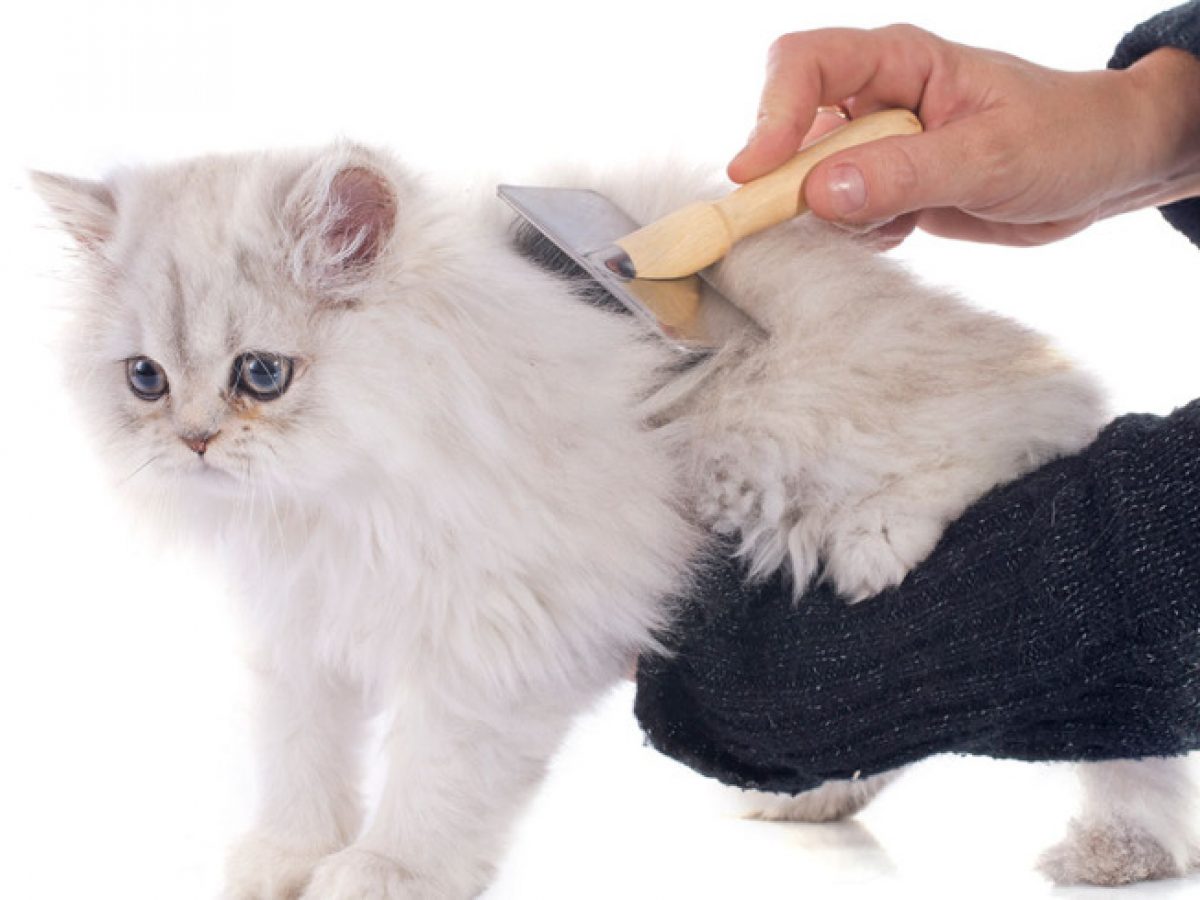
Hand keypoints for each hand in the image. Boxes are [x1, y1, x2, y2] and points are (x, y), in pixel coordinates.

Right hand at [729, 25, 1199, 245]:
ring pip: (809, 186)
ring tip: (904, 219)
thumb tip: (819, 192)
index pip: (805, 65)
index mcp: (900, 61)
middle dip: (798, 183)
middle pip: (791, 133)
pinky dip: (860, 236)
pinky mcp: (881, 190)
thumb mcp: (990, 157)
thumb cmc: (1064, 137)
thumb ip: (903, 174)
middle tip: (834, 217)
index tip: (758, 173)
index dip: (772, 114)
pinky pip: (838, 219)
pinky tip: (909, 228)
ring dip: (839, 217)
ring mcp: (873, 148)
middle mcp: (874, 100)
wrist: (1101, 170)